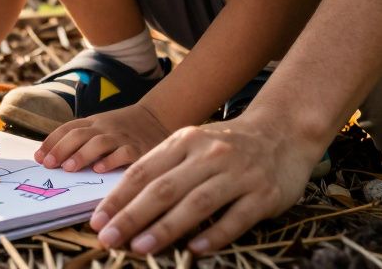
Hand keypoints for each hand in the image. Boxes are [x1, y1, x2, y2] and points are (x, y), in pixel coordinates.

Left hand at [33, 103, 169, 172]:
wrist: (157, 117)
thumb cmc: (123, 128)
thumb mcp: (101, 127)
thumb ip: (81, 139)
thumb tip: (50, 157)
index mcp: (93, 123)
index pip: (67, 129)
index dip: (52, 142)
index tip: (38, 158)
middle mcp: (105, 128)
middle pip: (78, 135)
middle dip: (60, 149)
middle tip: (48, 164)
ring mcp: (121, 137)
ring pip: (98, 143)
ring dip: (81, 155)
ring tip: (68, 167)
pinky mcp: (139, 149)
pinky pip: (124, 153)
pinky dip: (111, 160)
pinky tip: (100, 170)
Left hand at [89, 112, 323, 253]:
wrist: (283, 133)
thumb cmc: (227, 145)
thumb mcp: (193, 144)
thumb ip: (164, 168)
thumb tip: (124, 204)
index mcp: (185, 141)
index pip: (143, 171)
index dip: (118, 198)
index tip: (98, 221)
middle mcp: (209, 155)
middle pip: (164, 189)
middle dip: (132, 216)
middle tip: (109, 239)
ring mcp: (238, 173)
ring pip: (196, 203)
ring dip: (165, 227)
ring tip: (140, 247)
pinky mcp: (264, 194)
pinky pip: (235, 217)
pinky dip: (214, 234)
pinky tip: (194, 249)